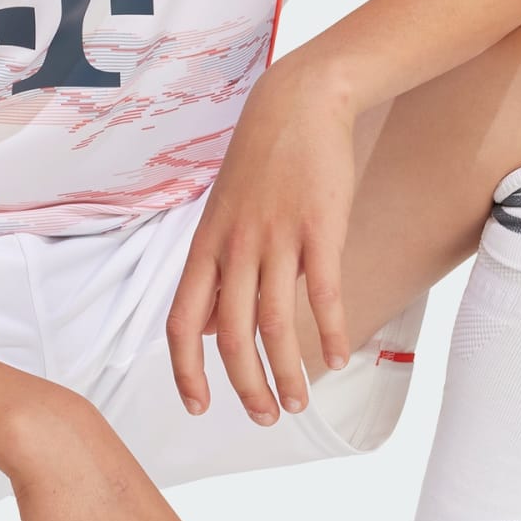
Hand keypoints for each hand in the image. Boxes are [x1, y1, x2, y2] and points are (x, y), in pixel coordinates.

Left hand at [167, 59, 358, 425]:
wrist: (298, 103)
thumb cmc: (262, 162)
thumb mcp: (223, 215)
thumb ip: (217, 272)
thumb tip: (210, 328)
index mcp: (206, 247)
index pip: (182, 323)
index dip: (186, 371)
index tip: (198, 406)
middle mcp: (235, 248)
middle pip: (232, 337)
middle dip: (246, 387)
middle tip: (265, 418)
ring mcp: (276, 239)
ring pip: (275, 326)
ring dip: (287, 374)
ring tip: (301, 403)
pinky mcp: (319, 229)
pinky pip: (323, 295)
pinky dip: (329, 333)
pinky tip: (338, 359)